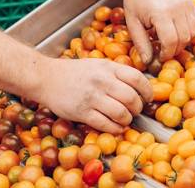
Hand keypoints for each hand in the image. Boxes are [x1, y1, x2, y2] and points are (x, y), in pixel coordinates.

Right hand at [29, 57, 151, 133]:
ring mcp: (92, 97)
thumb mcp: (97, 64)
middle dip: (138, 108)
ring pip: (121, 113)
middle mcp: (102, 81)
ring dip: (127, 120)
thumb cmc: (74, 72)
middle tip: (135, 111)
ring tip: (125, 120)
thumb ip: (115, 73)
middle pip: (131, 98)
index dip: (147, 91)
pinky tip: (116, 128)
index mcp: (108, 67)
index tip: (148, 98)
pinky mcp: (82, 112)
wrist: (46, 77)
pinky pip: (105, 124)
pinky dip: (115, 129)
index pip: (137, 78)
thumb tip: (137, 86)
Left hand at [123, 0, 194, 63]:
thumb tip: (148, 62)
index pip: (171, 41)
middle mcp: (177, 7)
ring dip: (183, 41)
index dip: (166, 54)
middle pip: (183, 39)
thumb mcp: (132, 22)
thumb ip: (140, 42)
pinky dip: (191, 31)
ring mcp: (186, 3)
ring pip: (193, 32)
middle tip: (164, 50)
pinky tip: (178, 30)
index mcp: (160, 12)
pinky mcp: (191, 1)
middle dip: (174, 49)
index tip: (160, 57)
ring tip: (169, 39)